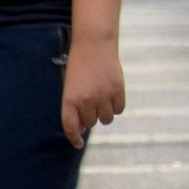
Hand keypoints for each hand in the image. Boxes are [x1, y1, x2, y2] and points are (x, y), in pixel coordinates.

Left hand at [59, 33, 126, 148]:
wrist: (94, 43)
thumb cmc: (79, 64)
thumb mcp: (71, 85)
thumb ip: (74, 106)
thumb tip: (84, 127)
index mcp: (70, 99)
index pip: (71, 126)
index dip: (74, 138)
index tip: (78, 144)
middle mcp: (86, 100)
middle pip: (91, 123)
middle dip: (90, 118)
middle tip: (91, 105)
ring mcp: (103, 96)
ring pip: (106, 119)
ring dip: (104, 114)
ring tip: (102, 100)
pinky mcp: (118, 90)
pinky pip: (119, 110)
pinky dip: (115, 107)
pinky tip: (112, 96)